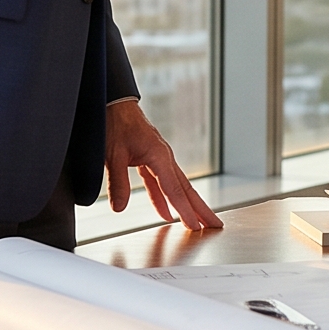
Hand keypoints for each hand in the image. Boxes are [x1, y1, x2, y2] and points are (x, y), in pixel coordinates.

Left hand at [105, 98, 222, 230]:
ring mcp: (160, 158)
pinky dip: (164, 198)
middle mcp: (165, 157)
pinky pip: (161, 183)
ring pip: (177, 186)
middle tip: (215, 225)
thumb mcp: (113, 154)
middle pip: (186, 189)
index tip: (195, 227)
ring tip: (198, 222)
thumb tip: (120, 207)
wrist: (115, 103)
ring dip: (187, 205)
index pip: (174, 190)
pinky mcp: (151, 159)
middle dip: (201, 209)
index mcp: (159, 155)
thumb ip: (118, 182)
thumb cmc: (116, 123)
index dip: (184, 210)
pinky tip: (166, 212)